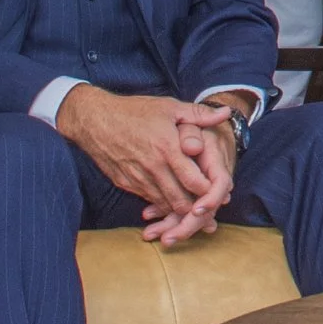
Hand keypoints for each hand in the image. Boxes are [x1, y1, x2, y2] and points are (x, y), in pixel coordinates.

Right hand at [55, 86, 233, 240]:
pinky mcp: (125, 183)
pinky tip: (170, 207)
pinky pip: (148, 200)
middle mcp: (154, 167)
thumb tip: (228, 112)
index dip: (209, 191)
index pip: (195, 181)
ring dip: (179, 213)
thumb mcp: (170, 107)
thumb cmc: (134, 111)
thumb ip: (200, 114)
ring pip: (164, 204)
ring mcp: (138, 177)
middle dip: (197, 211)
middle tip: (210, 214)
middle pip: (180, 200)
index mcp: (168, 149)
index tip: (219, 193)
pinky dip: (160, 206)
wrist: (94, 120)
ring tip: (195, 216)